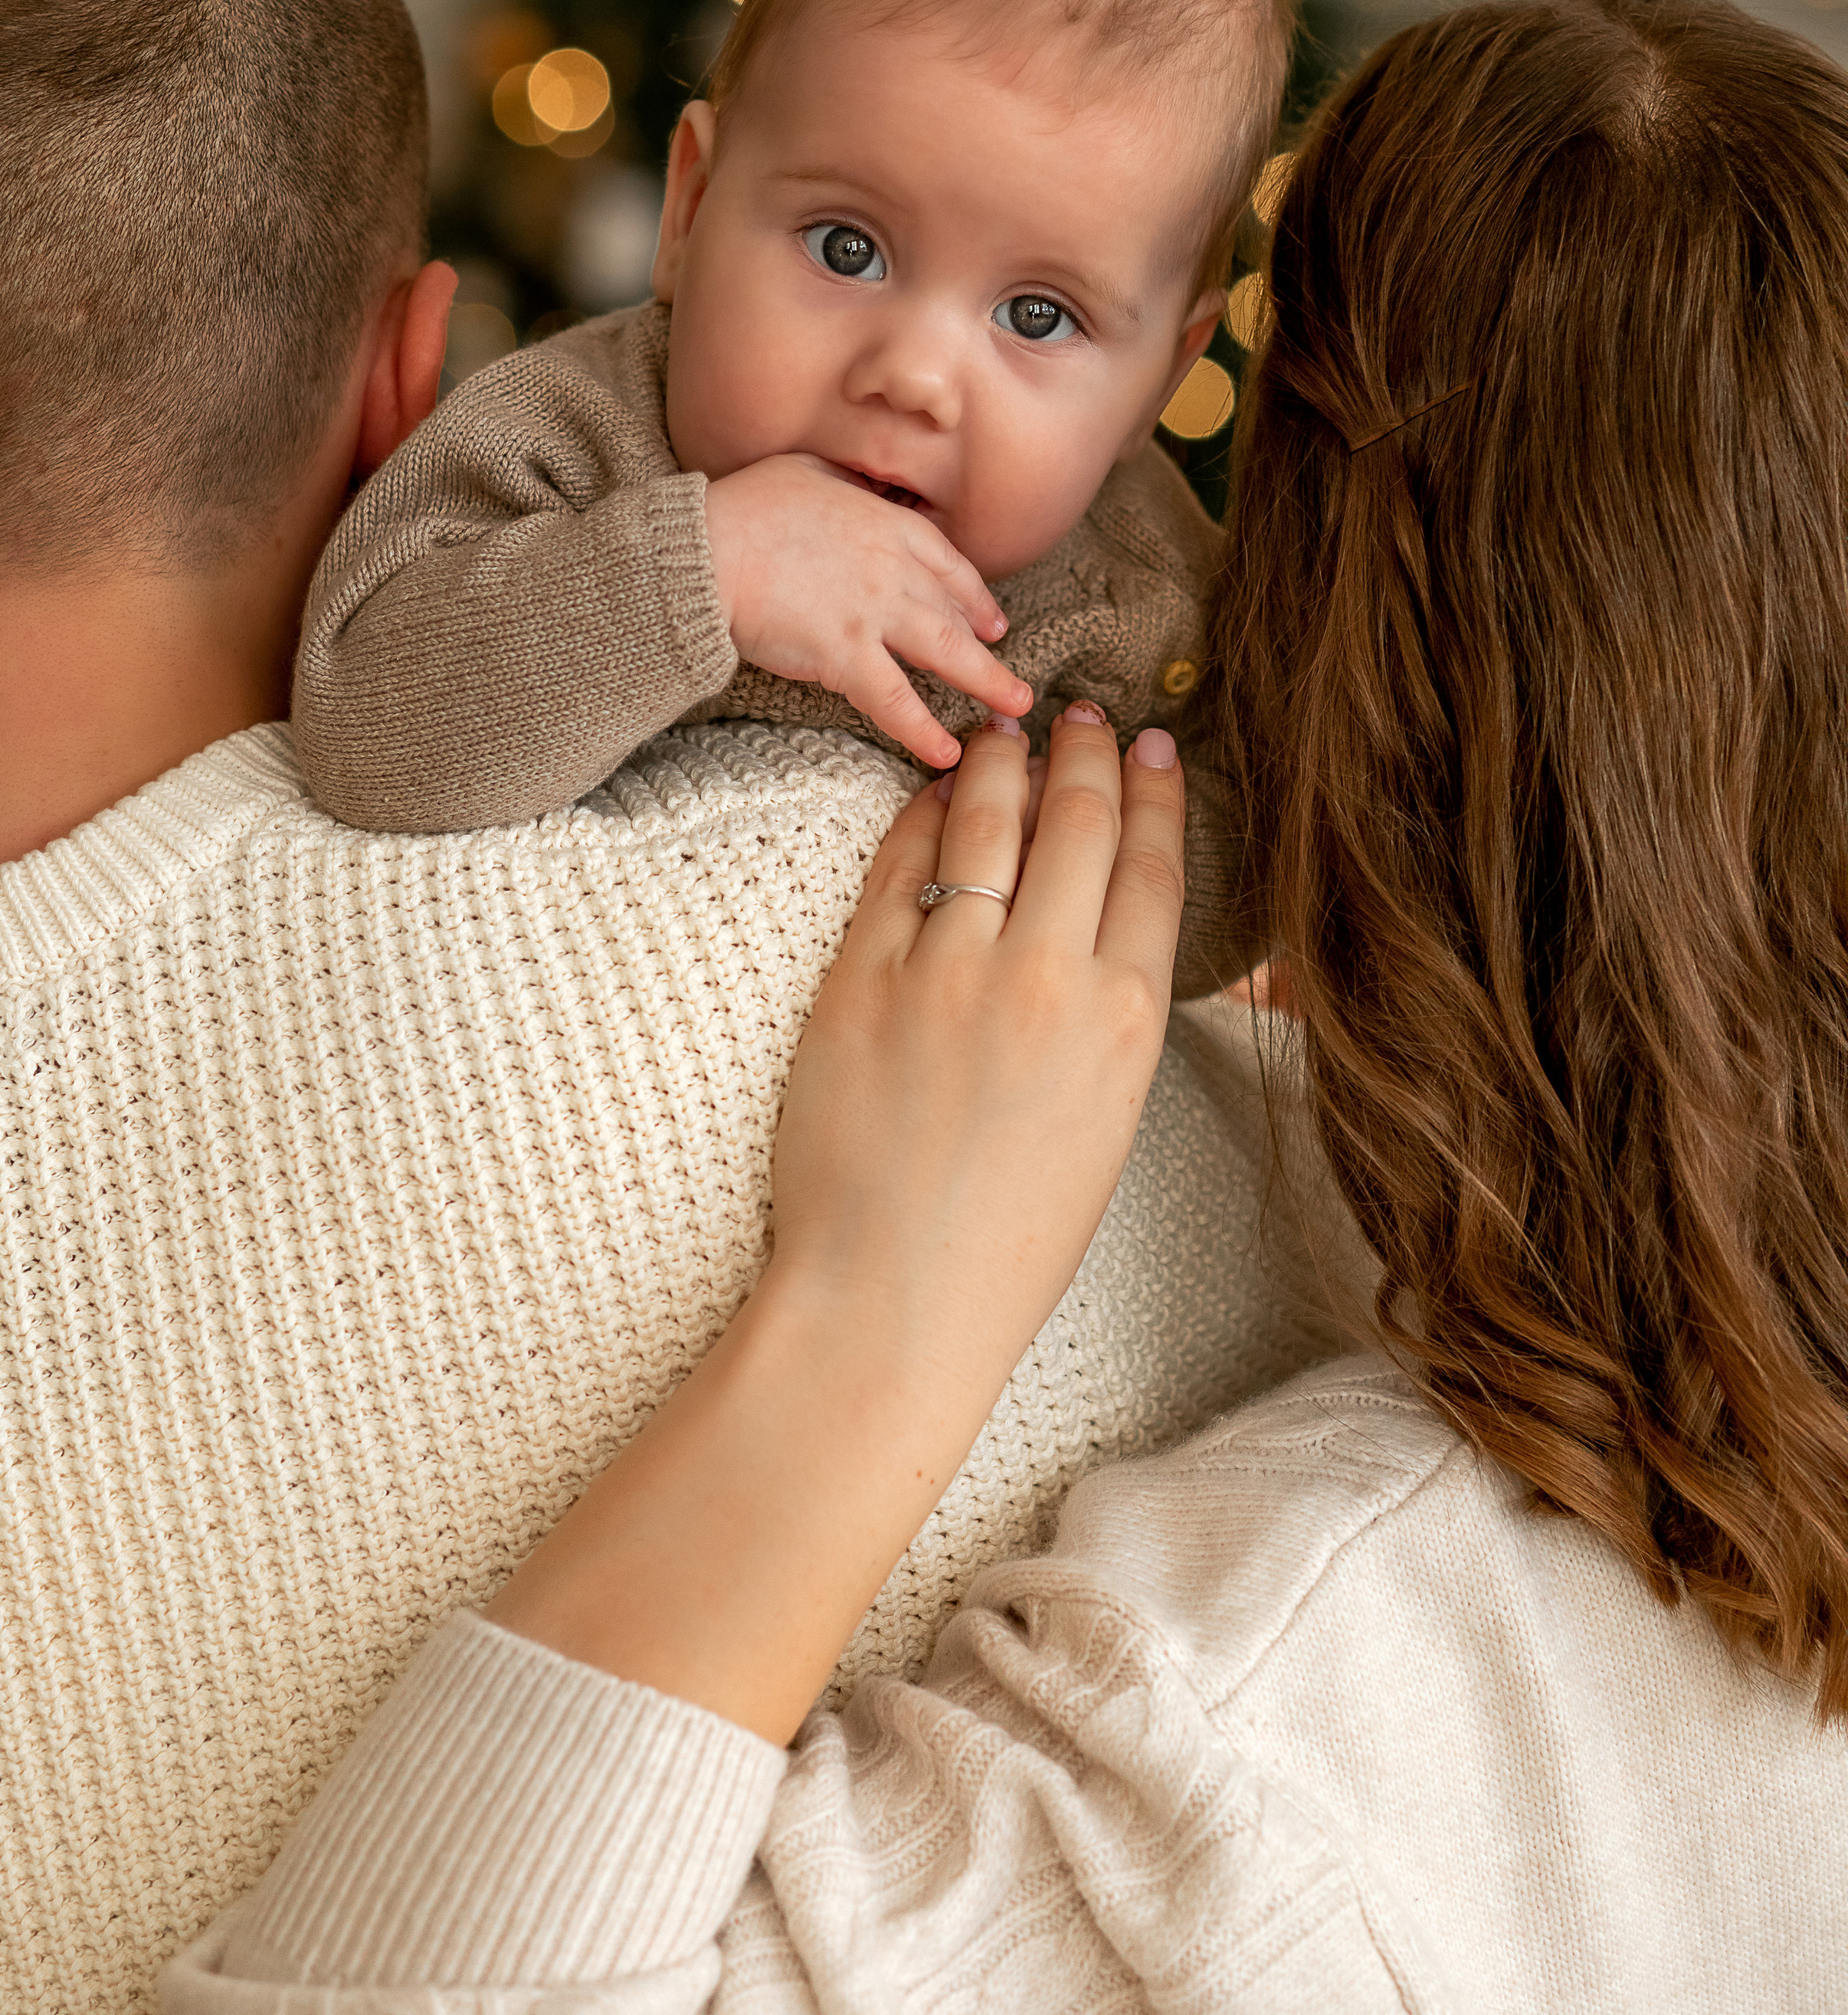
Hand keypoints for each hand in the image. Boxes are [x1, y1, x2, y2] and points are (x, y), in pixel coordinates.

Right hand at [704, 453, 1032, 767]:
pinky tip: (944, 752)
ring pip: (944, 652)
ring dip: (984, 681)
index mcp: (885, 523)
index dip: (973, 594)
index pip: (946, 562)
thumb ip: (843, 486)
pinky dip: (921, 728)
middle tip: (1011, 673)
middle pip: (953, 610)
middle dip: (988, 644)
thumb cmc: (743, 507)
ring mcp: (874, 612)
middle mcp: (892, 568)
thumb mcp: (806, 472)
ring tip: (1011, 709)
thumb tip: (852, 491)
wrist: (707, 550)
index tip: (990, 618)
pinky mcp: (845, 654)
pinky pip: (894, 700)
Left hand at [770, 709, 1185, 1372]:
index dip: (1154, 793)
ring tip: (1008, 732)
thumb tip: (1096, 925)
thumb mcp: (1105, 1125)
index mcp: (1125, 1023)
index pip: (1152, 868)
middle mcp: (1045, 980)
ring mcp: (947, 971)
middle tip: (1085, 715)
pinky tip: (935, 792)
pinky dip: (923, 814)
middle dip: (1086, 755)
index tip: (1152, 745)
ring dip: (1003, 763)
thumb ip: (1109, 1018)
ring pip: (987, 822)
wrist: (890, 1299)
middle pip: (1078, 825)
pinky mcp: (860, 978)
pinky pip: (899, 865)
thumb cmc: (1006, 1240)